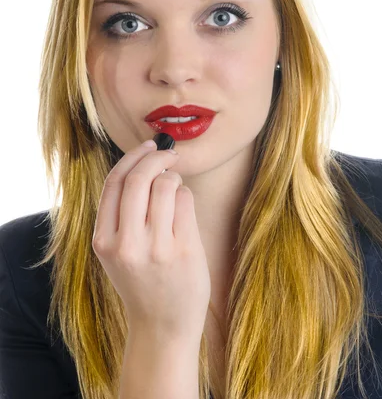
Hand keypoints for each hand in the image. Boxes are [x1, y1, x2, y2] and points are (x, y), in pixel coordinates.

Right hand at [92, 142, 210, 344]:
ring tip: (175, 191)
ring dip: (174, 179)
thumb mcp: (116, 251)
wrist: (163, 326)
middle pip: (139, 177)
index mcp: (103, 241)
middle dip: (157, 156)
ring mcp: (157, 248)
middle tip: (168, 154)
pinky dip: (186, 195)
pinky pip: (186, 200)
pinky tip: (184, 209)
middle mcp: (126, 244)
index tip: (147, 146)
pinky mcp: (184, 250)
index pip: (113, 183)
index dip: (132, 157)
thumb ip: (121, 213)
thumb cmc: (142, 281)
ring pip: (166, 185)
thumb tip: (144, 162)